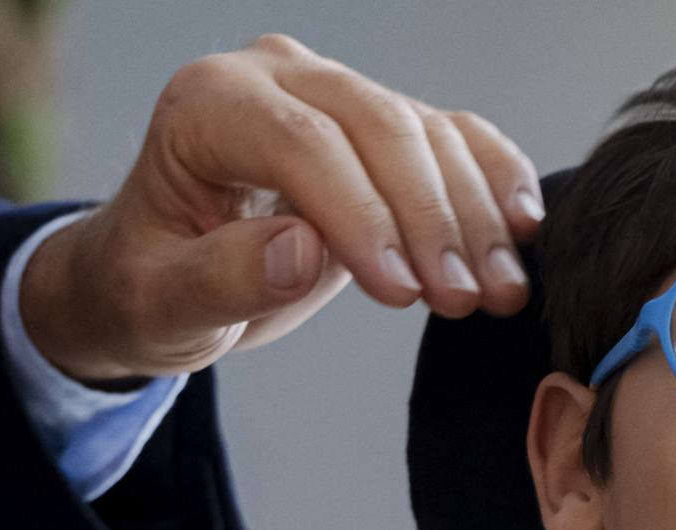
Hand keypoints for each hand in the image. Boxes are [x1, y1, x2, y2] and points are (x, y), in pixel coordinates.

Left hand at [20, 33, 544, 381]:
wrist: (160, 275)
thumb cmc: (150, 288)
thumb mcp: (163, 305)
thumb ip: (222, 279)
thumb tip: (302, 250)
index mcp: (208, 105)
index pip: (304, 146)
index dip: (363, 217)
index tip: (404, 294)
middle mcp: (276, 78)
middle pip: (379, 128)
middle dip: (431, 219)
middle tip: (465, 300)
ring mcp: (334, 92)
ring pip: (427, 133)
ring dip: (475, 215)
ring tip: (501, 293)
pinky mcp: (379, 124)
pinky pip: (454, 136)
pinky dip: (494, 181)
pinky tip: (525, 232)